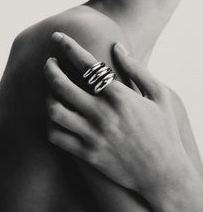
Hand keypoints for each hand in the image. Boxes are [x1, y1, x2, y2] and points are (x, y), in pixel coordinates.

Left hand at [44, 32, 198, 206]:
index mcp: (119, 96)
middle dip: (49, 69)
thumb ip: (138, 70)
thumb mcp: (160, 96)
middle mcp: (102, 114)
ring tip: (52, 93)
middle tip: (49, 63)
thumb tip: (117, 47)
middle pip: (61, 85)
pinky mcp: (87, 154)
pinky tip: (56, 118)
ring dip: (48, 97)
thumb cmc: (163, 132)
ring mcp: (92, 135)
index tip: (57, 38)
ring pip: (54, 111)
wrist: (161, 173)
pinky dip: (51, 125)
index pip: (85, 64)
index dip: (68, 46)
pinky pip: (57, 137)